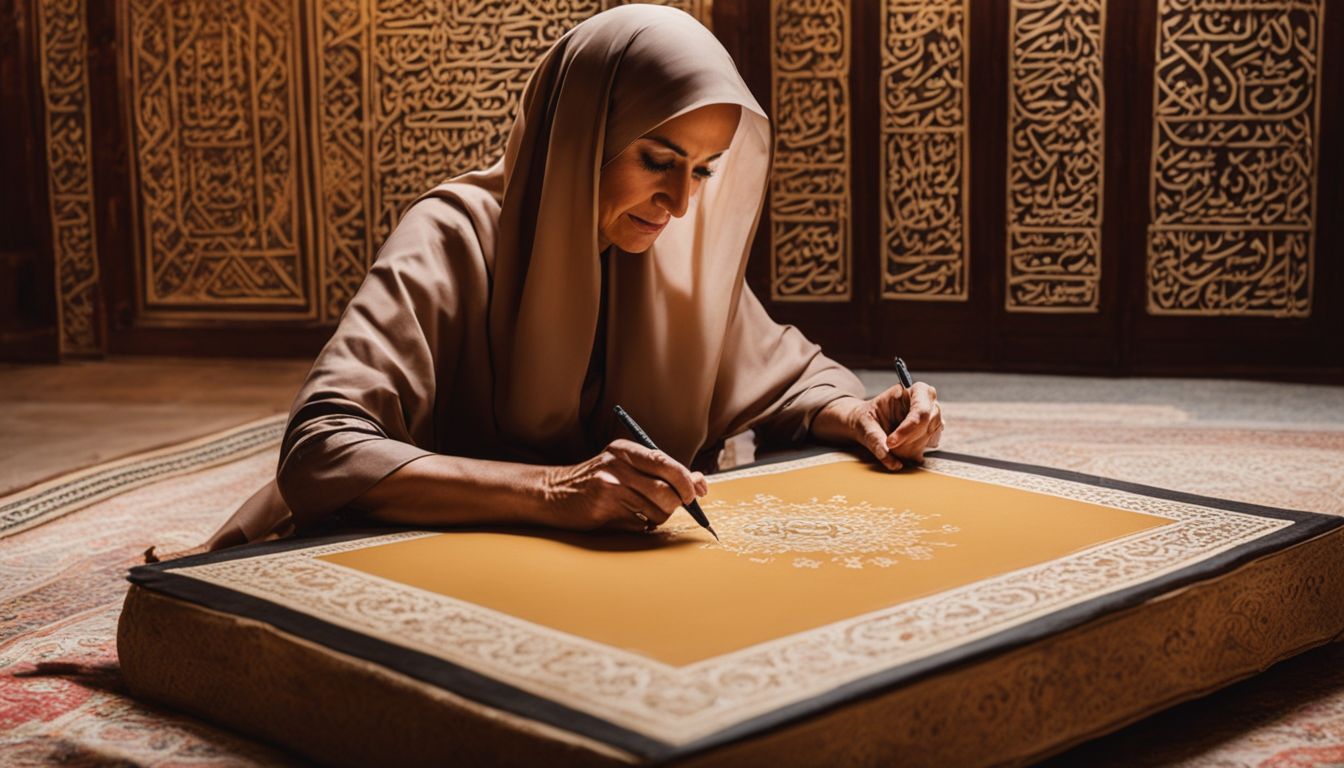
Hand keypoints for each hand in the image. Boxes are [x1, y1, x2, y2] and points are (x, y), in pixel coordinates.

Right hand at [541, 439, 709, 531]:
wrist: (552, 493)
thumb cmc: (595, 481)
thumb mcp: (624, 466)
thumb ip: (660, 472)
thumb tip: (701, 483)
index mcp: (625, 449)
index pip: (666, 462)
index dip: (687, 480)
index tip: (697, 493)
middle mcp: (617, 464)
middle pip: (666, 489)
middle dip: (676, 504)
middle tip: (671, 508)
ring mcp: (609, 486)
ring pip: (657, 510)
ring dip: (658, 518)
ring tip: (644, 514)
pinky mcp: (603, 508)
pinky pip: (640, 523)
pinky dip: (641, 526)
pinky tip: (627, 519)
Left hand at [811, 384, 943, 469]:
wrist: (869, 423)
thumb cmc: (867, 418)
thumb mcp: (864, 425)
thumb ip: (877, 440)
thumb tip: (893, 463)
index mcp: (910, 390)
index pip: (920, 409)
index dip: (909, 427)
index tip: (890, 442)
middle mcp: (925, 401)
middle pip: (929, 423)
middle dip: (907, 440)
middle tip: (888, 447)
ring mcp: (932, 416)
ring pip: (930, 436)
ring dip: (910, 448)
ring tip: (892, 447)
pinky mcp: (932, 430)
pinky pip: (930, 445)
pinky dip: (915, 452)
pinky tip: (901, 449)